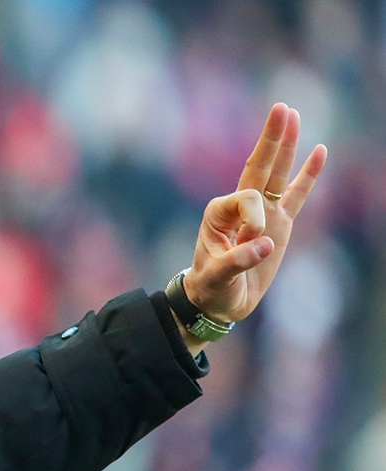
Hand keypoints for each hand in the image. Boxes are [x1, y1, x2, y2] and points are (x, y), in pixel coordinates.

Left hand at [183, 102, 327, 324]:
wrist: (219, 301)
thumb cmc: (211, 288)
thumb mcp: (216, 278)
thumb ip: (236, 261)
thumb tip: (266, 244)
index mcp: (219, 213)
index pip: (246, 198)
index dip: (253, 219)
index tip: (252, 243)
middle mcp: (241, 207)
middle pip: (259, 166)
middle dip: (271, 139)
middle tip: (281, 108)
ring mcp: (263, 213)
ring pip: (277, 174)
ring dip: (286, 147)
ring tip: (293, 115)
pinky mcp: (279, 224)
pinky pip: (297, 195)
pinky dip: (308, 175)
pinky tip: (320, 151)